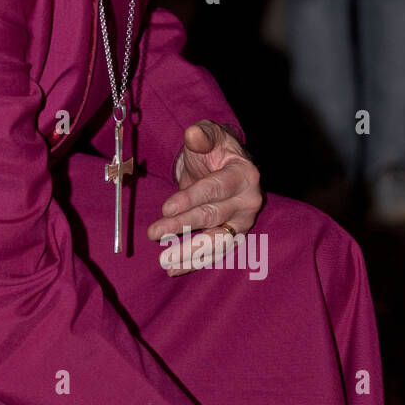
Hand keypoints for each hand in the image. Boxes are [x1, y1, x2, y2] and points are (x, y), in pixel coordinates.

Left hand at [147, 121, 262, 276]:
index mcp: (244, 175)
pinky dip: (194, 263)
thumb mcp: (209, 135)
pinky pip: (215, 253)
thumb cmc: (215, 149)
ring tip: (164, 260)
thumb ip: (201, 135)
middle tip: (155, 233)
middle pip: (213, 217)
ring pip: (216, 241)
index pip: (215, 189)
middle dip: (182, 226)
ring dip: (189, 252)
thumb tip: (193, 134)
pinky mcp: (234, 237)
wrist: (227, 164)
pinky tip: (173, 269)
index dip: (190, 199)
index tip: (166, 209)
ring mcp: (243, 222)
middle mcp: (249, 201)